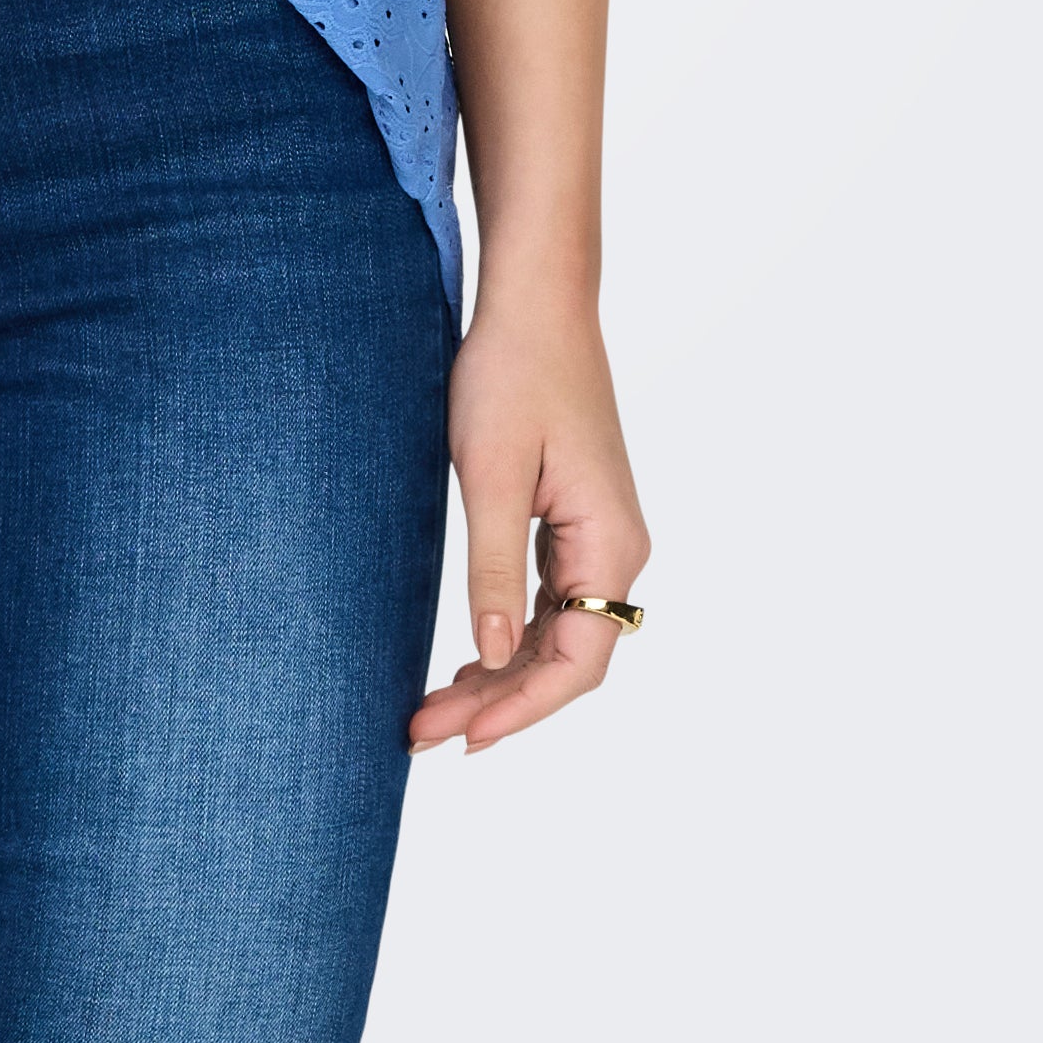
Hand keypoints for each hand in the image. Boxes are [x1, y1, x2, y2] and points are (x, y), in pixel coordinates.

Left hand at [409, 292, 648, 755]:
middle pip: (568, 657)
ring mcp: (600, 535)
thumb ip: (494, 568)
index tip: (464, 739)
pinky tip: (472, 655)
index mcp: (610, 543)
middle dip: (500, 702)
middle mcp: (618, 548)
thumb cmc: (511, 374)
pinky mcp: (576, 519)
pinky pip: (553, 599)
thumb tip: (496, 655)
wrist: (536, 303)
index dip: (521, 709)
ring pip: (558, 632)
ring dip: (503, 674)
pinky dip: (513, 634)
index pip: (577, 661)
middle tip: (424, 735)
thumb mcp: (491, 474)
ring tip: (436, 710)